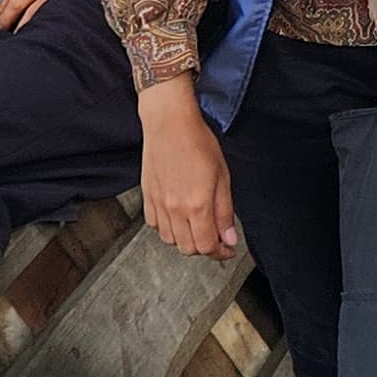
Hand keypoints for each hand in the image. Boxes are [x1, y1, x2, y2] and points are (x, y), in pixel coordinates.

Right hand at [136, 78, 236, 257]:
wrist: (169, 124)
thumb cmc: (198, 143)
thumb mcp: (223, 177)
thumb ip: (225, 212)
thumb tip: (229, 238)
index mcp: (197, 205)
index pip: (207, 246)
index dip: (220, 253)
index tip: (228, 249)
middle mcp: (175, 209)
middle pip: (188, 248)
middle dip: (204, 248)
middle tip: (215, 238)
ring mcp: (159, 204)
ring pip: (170, 240)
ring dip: (186, 240)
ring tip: (197, 226)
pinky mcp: (147, 196)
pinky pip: (155, 225)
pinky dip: (168, 228)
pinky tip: (178, 217)